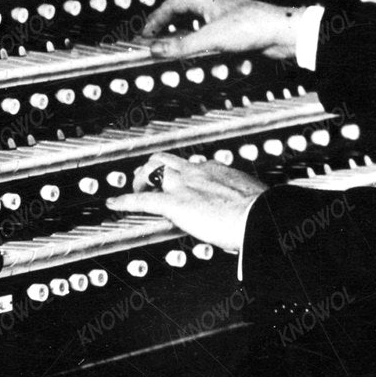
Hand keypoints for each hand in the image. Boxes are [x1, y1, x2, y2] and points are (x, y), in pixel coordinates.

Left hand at [108, 152, 266, 252]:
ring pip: (152, 170)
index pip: (192, 166)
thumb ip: (244, 201)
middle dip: (153, 168)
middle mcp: (197, 172)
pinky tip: (113, 204)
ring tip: (133, 189)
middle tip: (147, 180)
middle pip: (166, 159)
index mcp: (217, 169)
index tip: (181, 184)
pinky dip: (125, 201)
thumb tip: (250, 211)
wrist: (259, 217)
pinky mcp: (175, 204)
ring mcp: (184, 186)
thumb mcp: (253, 200)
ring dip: (140, 179)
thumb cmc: (262, 213)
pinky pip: (142, 200)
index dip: (182, 175)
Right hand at [141, 0, 302, 61]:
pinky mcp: (237, 32)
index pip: (172, 4)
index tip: (145, 34)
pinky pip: (217, 43)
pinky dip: (213, 54)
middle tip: (159, 44)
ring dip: (193, 46)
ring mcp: (226, 18)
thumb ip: (181, 46)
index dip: (156, 19)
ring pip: (201, 31)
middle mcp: (214, 5)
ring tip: (185, 58)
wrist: (284, 33)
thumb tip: (155, 49)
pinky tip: (216, 65)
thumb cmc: (252, 26)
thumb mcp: (211, 39)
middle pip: (185, 16)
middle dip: (172, 32)